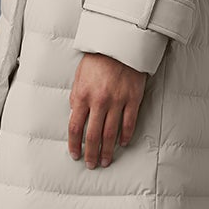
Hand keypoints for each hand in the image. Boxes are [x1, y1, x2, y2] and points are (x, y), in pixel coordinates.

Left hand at [69, 51, 146, 167]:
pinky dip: (125, 135)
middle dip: (91, 153)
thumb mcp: (79, 77)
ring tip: (106, 160)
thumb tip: (74, 115)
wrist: (120, 44)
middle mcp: (99, 101)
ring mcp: (117, 101)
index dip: (74, 144)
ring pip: (111, 133)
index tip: (75, 154)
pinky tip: (122, 143)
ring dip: (108, 150)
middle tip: (91, 164)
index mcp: (82, 96)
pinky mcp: (133, 99)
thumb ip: (76, 97)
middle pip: (93, 135)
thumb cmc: (97, 59)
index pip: (75, 127)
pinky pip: (129, 122)